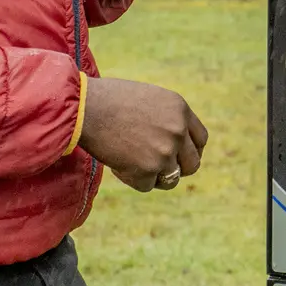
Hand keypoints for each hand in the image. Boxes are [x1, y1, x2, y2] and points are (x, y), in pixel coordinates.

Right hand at [77, 75, 207, 191]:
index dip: (191, 151)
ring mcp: (165, 152)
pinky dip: (133, 179)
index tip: (180, 157)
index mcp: (181, 110)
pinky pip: (147, 186)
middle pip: (193, 164)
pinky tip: (118, 163)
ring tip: (134, 165)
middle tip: (160, 169)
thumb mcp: (149, 99)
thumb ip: (166, 119)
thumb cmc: (109, 100)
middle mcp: (178, 131)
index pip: (201, 140)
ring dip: (155, 177)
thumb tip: (174, 142)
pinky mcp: (148, 170)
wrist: (85, 108)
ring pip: (171, 179)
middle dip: (178, 170)